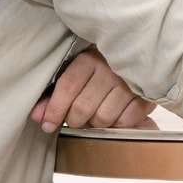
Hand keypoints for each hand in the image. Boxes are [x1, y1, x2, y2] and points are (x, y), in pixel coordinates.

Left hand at [31, 48, 157, 132]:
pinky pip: (125, 121)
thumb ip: (53, 95)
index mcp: (88, 59)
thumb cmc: (99, 72)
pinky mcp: (146, 95)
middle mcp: (109, 68)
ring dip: (97, 122)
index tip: (48, 125)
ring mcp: (129, 82)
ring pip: (103, 118)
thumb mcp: (74, 76)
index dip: (54, 110)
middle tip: (76, 118)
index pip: (67, 87)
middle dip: (74, 120)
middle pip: (82, 108)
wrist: (138, 58)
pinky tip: (116, 112)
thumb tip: (36, 116)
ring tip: (98, 111)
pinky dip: (118, 123)